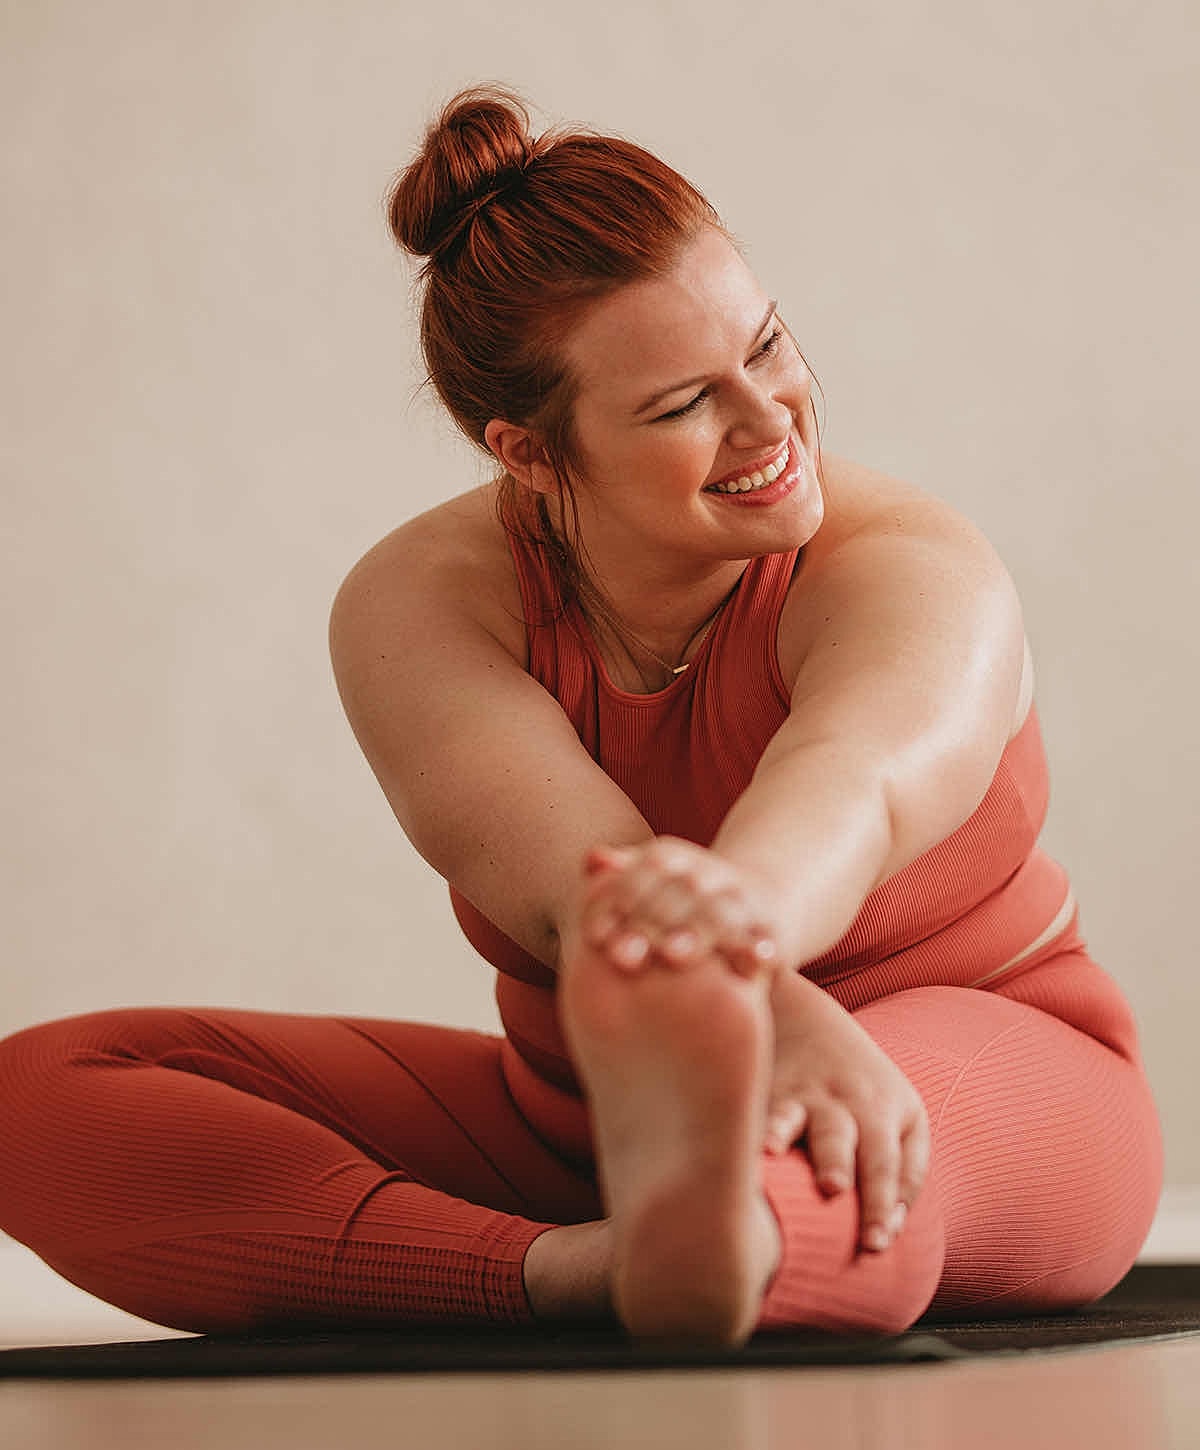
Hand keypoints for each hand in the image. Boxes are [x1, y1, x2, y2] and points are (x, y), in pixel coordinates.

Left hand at [578, 837, 781, 977]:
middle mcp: (707, 874)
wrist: (757, 900)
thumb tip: (593, 859)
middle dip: (649, 923)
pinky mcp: (770, 929)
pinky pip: (767, 940)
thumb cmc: (677, 903)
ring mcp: (742, 899)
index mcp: (669, 858)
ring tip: (671, 955)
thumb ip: (616, 878)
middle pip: (678, 893)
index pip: (641, 872)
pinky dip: (763, 949)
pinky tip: (757, 963)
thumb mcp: (645, 884)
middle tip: (621, 957)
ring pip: (720, 915)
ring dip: (695, 934)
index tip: (594, 937)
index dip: (617, 901)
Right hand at [764, 970, 930, 1253]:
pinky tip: (735, 1139)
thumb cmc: (863, 1085)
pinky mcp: (762, 1087)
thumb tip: (885, 1234)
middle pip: (845, 1137)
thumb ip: (906, 1174)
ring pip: (794, 1113)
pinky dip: (745, 1122)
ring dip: (786, 1133)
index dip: (881, 1202)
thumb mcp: (904, 1116)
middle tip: (834, 1189)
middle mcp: (843, 1101)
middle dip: (839, 1163)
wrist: (803, 1014)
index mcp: (884, 1111)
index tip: (873, 1243)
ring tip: (775, 1152)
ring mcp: (800, 1091)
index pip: (889, 1164)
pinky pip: (752, 1106)